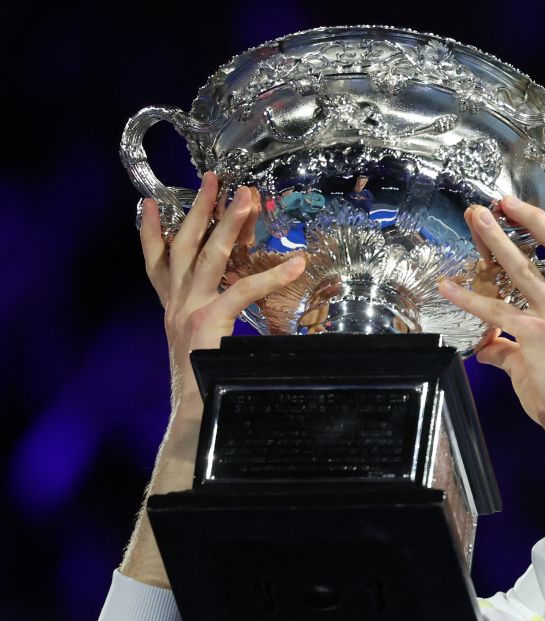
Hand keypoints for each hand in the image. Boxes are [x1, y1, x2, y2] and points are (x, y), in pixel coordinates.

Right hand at [140, 172, 305, 421]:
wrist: (193, 419)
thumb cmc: (204, 386)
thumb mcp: (200, 348)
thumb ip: (209, 326)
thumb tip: (229, 311)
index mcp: (171, 310)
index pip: (155, 263)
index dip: (151, 232)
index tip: (151, 204)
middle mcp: (175, 305)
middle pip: (182, 245)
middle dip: (197, 208)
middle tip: (214, 177)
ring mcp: (188, 311)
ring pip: (207, 256)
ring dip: (227, 223)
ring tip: (247, 197)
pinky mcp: (207, 322)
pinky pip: (241, 290)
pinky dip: (270, 275)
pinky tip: (295, 263)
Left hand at [437, 189, 544, 464]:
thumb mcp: (539, 362)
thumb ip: (509, 348)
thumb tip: (485, 344)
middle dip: (535, 219)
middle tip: (504, 200)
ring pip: (526, 269)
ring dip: (497, 241)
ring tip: (477, 219)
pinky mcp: (536, 337)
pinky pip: (497, 311)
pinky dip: (469, 298)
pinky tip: (448, 287)